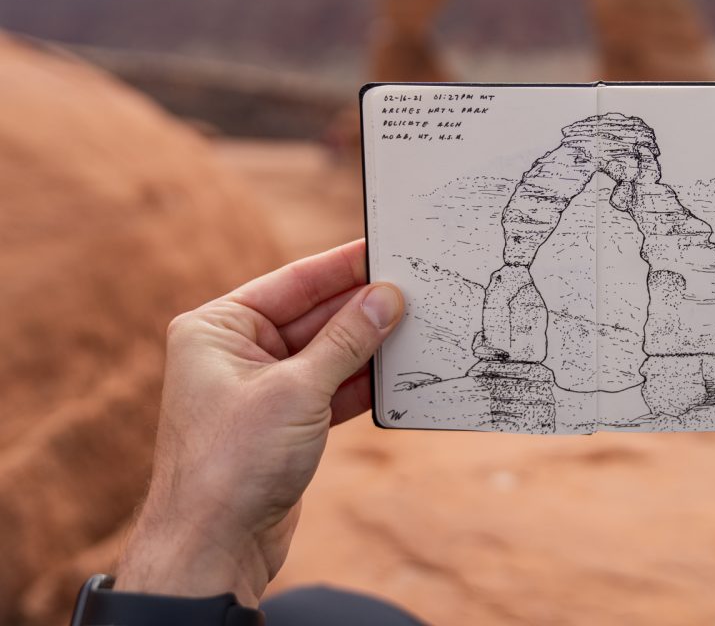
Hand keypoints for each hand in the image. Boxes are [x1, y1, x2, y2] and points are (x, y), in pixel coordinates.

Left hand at [115, 241, 402, 605]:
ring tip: (418, 325)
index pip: (293, 282)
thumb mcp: (297, 389)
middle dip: (363, 308)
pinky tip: (399, 371)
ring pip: (327, 354)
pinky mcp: (284, 423)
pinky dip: (362, 383)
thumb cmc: (233, 462)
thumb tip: (387, 297)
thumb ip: (347, 340)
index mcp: (218, 328)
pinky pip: (330, 389)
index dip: (343, 266)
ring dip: (369, 346)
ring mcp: (261, 389)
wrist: (213, 547)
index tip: (385, 249)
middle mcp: (235, 352)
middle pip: (314, 316)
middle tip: (416, 288)